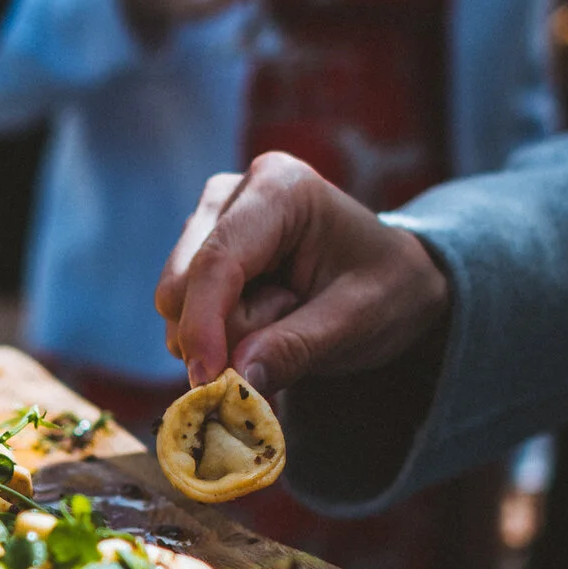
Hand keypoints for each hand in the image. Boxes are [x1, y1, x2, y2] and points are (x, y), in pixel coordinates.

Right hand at [156, 152, 450, 391]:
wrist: (391, 280)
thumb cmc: (385, 288)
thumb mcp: (358, 321)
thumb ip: (297, 347)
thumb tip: (238, 379)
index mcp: (278, 188)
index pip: (218, 260)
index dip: (205, 323)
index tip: (209, 380)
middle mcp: (229, 195)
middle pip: (183, 285)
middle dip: (223, 333)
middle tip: (291, 335)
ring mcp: (208, 223)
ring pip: (176, 306)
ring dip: (225, 338)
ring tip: (286, 323)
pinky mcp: (197, 254)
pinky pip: (182, 316)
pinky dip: (217, 341)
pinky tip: (263, 332)